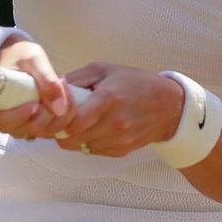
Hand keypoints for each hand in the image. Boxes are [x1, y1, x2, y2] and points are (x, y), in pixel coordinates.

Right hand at [0, 39, 78, 139]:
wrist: (21, 58)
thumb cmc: (20, 56)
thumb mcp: (34, 60)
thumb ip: (46, 81)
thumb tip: (60, 109)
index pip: (1, 122)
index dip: (19, 116)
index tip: (35, 103)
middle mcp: (6, 121)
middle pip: (29, 129)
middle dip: (49, 110)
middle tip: (59, 81)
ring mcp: (22, 126)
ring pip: (44, 132)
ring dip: (60, 113)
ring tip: (62, 86)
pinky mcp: (36, 127)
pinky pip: (52, 130)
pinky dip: (63, 117)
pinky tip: (64, 98)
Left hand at [50, 63, 184, 156]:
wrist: (168, 106)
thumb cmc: (135, 83)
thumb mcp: (105, 70)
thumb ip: (76, 78)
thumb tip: (52, 88)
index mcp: (108, 98)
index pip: (73, 123)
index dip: (59, 120)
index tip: (56, 113)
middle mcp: (114, 123)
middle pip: (71, 140)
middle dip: (61, 131)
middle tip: (61, 121)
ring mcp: (119, 139)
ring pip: (80, 147)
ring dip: (75, 138)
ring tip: (81, 123)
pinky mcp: (122, 150)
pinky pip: (94, 151)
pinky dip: (89, 143)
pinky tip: (96, 129)